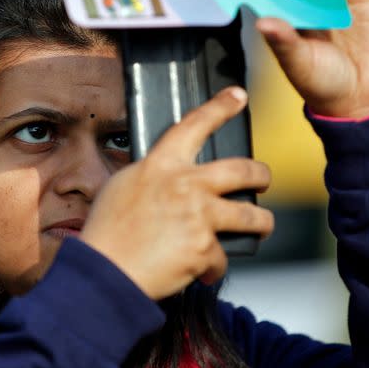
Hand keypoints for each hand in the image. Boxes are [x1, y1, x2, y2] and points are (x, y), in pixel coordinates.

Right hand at [79, 87, 273, 300]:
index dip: (220, 107)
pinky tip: (199, 272)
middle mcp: (185, 185)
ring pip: (251, 215)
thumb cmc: (107, 233)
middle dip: (260, 174)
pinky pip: (220, 258)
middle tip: (263, 178)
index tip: (238, 95)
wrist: (105, 272)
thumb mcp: (122, 187)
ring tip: (262, 226)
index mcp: (161, 165)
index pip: (194, 125)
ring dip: (262, 222)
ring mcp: (198, 216)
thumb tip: (169, 178)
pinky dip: (211, 268)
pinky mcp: (204, 248)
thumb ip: (153, 177)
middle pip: (242, 170)